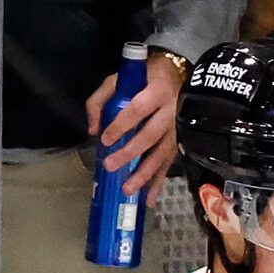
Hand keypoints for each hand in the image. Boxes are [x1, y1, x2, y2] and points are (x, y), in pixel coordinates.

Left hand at [85, 49, 184, 205]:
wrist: (176, 74)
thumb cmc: (144, 76)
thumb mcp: (118, 79)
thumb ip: (100, 100)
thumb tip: (94, 129)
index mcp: (156, 91)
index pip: (139, 109)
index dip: (122, 125)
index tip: (105, 139)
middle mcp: (171, 111)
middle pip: (151, 135)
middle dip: (130, 153)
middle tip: (111, 166)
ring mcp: (177, 128)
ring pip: (162, 154)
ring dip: (145, 173)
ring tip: (127, 189)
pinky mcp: (180, 141)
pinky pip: (169, 163)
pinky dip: (158, 182)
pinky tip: (148, 198)